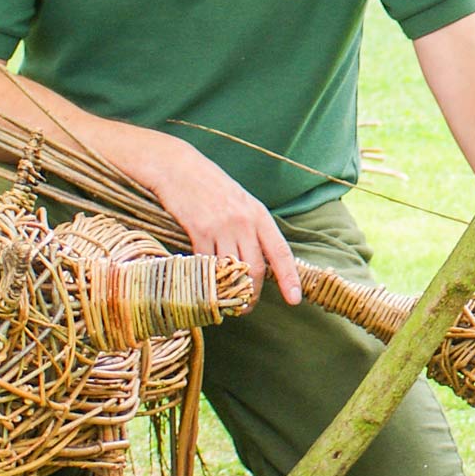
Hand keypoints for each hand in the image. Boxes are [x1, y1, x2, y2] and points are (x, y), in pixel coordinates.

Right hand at [142, 135, 301, 307]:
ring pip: (232, 270)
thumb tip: (259, 259)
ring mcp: (222, 226)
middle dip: (253, 294)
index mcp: (259, 215)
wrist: (179, 167)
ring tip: (227, 302)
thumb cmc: (211, 185)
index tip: (294, 299)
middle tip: (246, 307)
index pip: (280, 252)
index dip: (289, 278)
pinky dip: (207, 278)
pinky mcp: (199, 230)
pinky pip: (207, 264)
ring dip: (231, 292)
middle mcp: (244, 221)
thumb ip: (251, 227)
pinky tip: (205, 284)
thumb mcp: (240, 202)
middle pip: (256, 269)